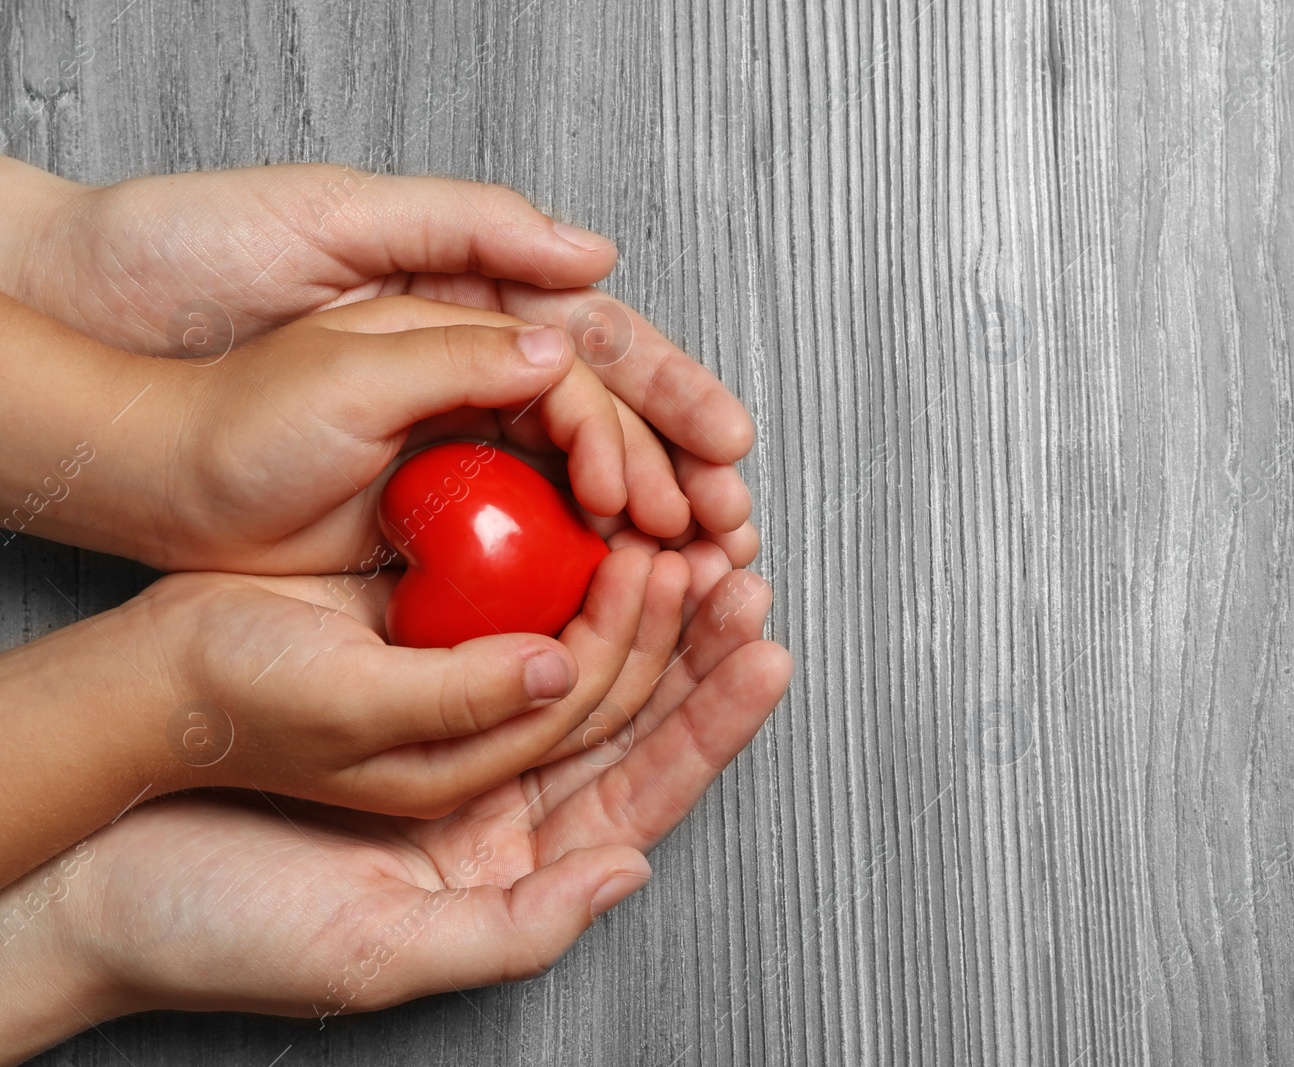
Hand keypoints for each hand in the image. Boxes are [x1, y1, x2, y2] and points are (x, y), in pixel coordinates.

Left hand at [0, 291, 663, 572]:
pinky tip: (625, 590)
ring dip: (649, 524)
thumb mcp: (336, 238)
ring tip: (706, 568)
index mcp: (471, 305)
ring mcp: (460, 451)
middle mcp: (478, 376)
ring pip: (580, 485)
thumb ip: (468, 244)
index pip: (597, 351)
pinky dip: (584, 565)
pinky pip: (530, 538)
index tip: (719, 451)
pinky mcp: (434, 518)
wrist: (137, 432)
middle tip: (734, 525)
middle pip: (609, 420)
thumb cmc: (214, 303)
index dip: (668, 400)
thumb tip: (588, 270)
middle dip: (681, 470)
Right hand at [0, 572, 787, 1061]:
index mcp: (504, 871)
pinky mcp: (398, 680)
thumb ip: (514, 925)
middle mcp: (491, 804)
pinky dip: (545, 576)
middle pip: (623, 714)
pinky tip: (585, 529)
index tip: (764, 654)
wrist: (86, 866)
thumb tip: (630, 871)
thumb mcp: (372, 952)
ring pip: (570, 657)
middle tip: (735, 569)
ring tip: (685, 539)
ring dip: (632, 599)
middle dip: (689, 644)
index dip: (708, 724)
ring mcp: (447, 734)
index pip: (640, 791)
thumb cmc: (214, 926)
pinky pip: (497, 622)